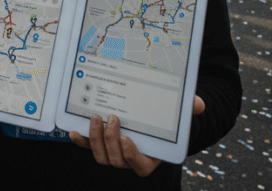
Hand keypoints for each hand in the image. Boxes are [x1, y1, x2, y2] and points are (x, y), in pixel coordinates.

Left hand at [69, 96, 204, 176]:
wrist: (150, 118)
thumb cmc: (165, 121)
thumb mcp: (179, 114)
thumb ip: (189, 109)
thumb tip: (199, 104)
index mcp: (150, 157)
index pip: (139, 166)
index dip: (132, 156)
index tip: (128, 140)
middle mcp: (129, 158)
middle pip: (116, 160)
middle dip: (111, 141)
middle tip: (111, 119)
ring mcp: (113, 153)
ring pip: (101, 156)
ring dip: (95, 138)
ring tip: (95, 118)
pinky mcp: (99, 144)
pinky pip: (87, 146)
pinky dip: (80, 140)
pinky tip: (72, 130)